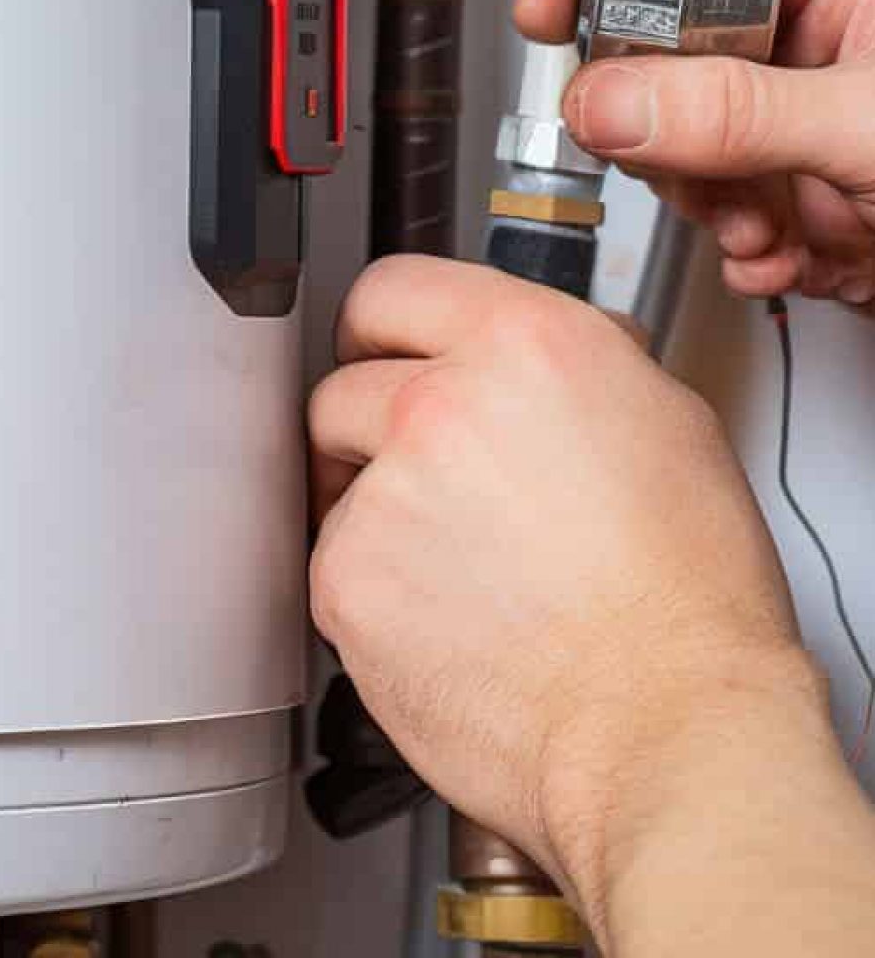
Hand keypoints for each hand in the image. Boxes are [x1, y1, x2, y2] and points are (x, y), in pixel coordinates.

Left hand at [308, 255, 851, 946]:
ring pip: (332, 478)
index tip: (376, 350)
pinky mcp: (345, 579)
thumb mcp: (661, 422)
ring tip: (453, 562)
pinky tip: (439, 612)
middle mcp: (441, 405)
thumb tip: (520, 358)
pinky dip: (370, 585)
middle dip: (370, 425)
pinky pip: (333, 561)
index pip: (392, 287)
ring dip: (371, 507)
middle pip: (342, 385)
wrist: (665, 728)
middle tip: (421, 474)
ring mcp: (383, 493)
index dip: (382, 327)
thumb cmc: (683, 597)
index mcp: (523, 345)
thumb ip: (564, 365)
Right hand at [515, 0, 874, 304]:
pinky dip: (742, 246)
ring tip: (764, 221)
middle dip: (663, 124)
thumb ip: (734, 111)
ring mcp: (794, 123)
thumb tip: (611, 97)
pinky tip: (785, 251)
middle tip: (654, 145)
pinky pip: (719, 210)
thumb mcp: (873, 123)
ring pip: (682, 148)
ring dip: (710, 203)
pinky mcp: (795, 194)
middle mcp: (808, 44)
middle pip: (665, 59)